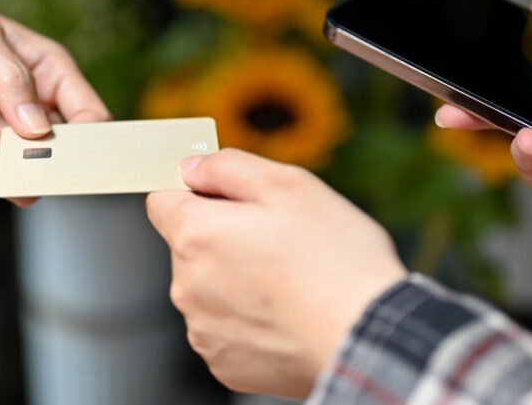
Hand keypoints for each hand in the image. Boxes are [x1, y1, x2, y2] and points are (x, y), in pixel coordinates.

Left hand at [0, 0, 109, 202]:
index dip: (84, 145)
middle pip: (52, 164)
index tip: (46, 145)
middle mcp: (35, 112)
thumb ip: (9, 79)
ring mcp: (1, 135)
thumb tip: (37, 131)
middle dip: (11, 159)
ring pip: (14, 183)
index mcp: (53, 76)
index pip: (93, 122)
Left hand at [146, 149, 405, 397]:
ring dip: (235, 279)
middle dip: (222, 236)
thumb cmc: (336, 258)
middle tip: (277, 238)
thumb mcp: (289, 185)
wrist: (369, 338)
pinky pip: (226, 327)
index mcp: (195, 234)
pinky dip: (249, 319)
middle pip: (188, 245)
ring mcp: (203, 329)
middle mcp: (186, 286)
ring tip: (289, 280)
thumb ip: (228, 167)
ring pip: (207, 287)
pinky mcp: (225, 363)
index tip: (222, 194)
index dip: (193, 191)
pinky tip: (287, 313)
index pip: (162, 199)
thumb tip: (192, 168)